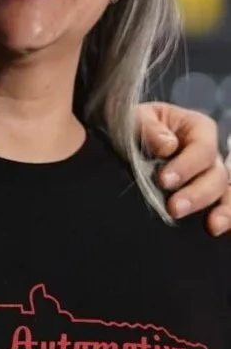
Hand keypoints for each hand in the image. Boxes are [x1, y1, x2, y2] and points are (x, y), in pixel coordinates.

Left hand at [135, 102, 230, 234]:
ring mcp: (209, 176)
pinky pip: (224, 206)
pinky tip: (220, 230)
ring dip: (221, 211)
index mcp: (198, 128)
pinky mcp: (205, 196)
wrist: (128, 139)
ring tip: (211, 227)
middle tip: (175, 208)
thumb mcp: (136, 118)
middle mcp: (209, 153)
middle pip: (216, 175)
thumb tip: (167, 146)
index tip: (164, 181)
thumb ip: (149, 129)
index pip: (202, 148)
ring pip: (225, 193)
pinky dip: (228, 219)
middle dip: (197, 194)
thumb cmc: (136, 125)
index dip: (186, 166)